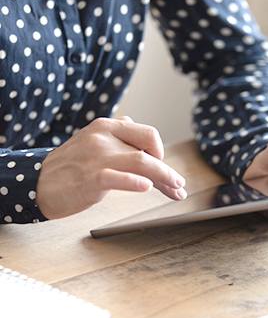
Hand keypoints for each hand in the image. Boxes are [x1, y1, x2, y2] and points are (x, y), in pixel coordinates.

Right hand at [37, 117, 186, 219]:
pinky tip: (147, 187)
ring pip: (140, 163)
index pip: (147, 134)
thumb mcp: (92, 140)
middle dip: (168, 170)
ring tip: (175, 191)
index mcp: (107, 127)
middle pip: (148, 151)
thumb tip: (137, 127)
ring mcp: (96, 157)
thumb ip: (117, 135)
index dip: (161, 151)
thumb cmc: (71, 165)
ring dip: (164, 178)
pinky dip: (135, 182)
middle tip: (179, 185)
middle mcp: (104, 138)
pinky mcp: (90, 178)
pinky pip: (117, 178)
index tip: (165, 169)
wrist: (39, 182)